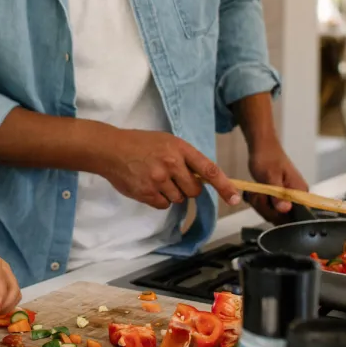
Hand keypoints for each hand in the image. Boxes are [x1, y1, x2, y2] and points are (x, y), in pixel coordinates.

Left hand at [0, 240, 20, 316]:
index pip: (2, 283)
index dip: (0, 299)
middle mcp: (3, 268)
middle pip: (13, 288)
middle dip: (5, 304)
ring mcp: (3, 275)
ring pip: (14, 293)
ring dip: (5, 306)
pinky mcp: (0, 282)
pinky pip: (8, 295)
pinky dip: (3, 304)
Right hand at [96, 129, 241, 209]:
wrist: (110, 149)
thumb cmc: (138, 143)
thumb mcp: (165, 142)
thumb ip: (184, 158)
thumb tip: (202, 179)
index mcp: (179, 148)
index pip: (209, 170)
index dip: (225, 186)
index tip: (235, 199)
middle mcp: (171, 163)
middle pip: (194, 190)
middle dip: (187, 187)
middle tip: (171, 177)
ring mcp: (158, 179)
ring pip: (178, 199)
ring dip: (170, 193)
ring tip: (154, 178)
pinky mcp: (147, 192)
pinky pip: (163, 205)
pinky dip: (157, 199)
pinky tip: (147, 185)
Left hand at [247, 141, 308, 222]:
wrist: (262, 147)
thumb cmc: (267, 158)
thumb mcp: (270, 176)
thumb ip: (278, 194)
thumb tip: (285, 209)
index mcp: (300, 193)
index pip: (295, 217)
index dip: (278, 215)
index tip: (266, 203)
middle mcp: (297, 198)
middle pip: (282, 217)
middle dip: (264, 207)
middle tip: (257, 193)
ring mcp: (287, 198)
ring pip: (272, 213)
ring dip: (259, 204)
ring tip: (255, 191)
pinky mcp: (278, 197)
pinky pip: (268, 208)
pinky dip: (259, 202)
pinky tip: (254, 193)